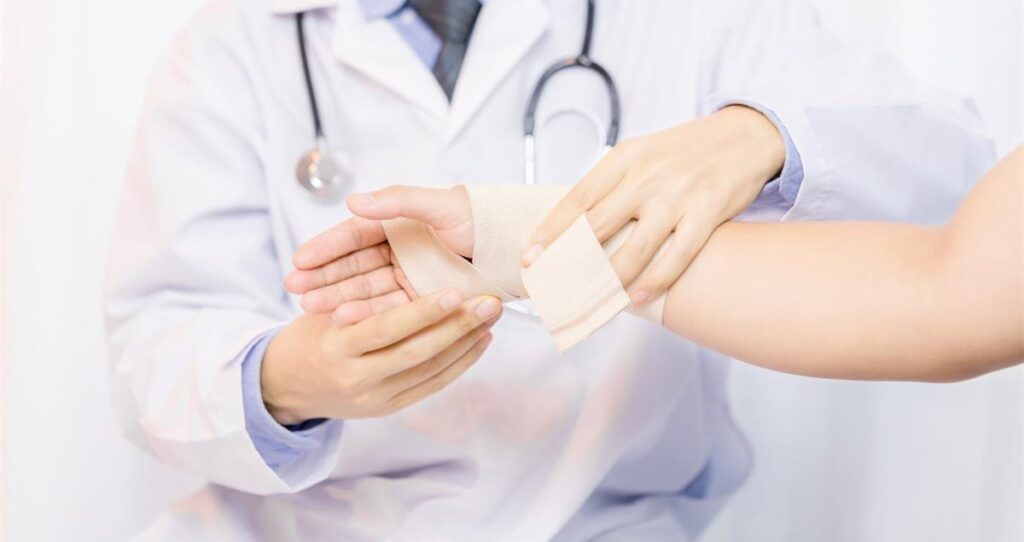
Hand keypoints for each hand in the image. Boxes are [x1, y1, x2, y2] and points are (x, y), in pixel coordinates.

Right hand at [262, 288, 501, 422]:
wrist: (287, 387)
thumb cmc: (310, 335)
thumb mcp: (320, 310)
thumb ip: (354, 293)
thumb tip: (398, 259)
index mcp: (336, 346)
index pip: (385, 328)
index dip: (422, 311)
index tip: (455, 290)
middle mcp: (356, 377)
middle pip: (416, 352)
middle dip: (457, 326)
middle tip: (489, 302)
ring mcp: (374, 398)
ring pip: (430, 370)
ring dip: (466, 343)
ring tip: (492, 316)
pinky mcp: (388, 409)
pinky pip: (431, 386)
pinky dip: (460, 364)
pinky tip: (480, 342)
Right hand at [286, 186, 472, 322]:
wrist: (519, 249)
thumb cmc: (482, 219)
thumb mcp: (440, 205)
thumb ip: (397, 202)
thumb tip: (353, 201)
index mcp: (399, 224)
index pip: (354, 236)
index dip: (327, 247)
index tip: (300, 259)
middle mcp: (400, 252)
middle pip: (354, 265)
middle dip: (323, 276)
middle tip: (293, 288)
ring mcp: (409, 278)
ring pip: (366, 290)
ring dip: (337, 298)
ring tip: (310, 307)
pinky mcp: (421, 302)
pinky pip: (389, 310)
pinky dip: (366, 315)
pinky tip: (343, 319)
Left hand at [521, 105, 785, 303]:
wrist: (745, 135)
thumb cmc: (685, 152)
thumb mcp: (642, 154)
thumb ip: (611, 185)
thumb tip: (573, 227)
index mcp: (624, 158)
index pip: (577, 198)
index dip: (550, 231)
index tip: (530, 256)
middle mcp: (647, 175)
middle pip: (597, 226)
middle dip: (569, 262)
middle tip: (551, 290)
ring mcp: (678, 194)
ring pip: (635, 247)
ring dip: (609, 280)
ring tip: (590, 303)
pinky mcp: (708, 211)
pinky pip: (677, 254)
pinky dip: (655, 280)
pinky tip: (637, 297)